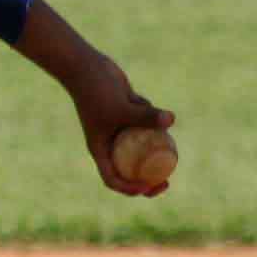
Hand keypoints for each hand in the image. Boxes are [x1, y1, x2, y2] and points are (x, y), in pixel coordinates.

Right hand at [13, 0, 174, 197]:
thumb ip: (146, 116)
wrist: (85, 67)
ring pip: (140, 145)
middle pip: (130, 170)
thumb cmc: (96, 91)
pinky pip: (143, 123)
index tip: (149, 187)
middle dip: (149, 179)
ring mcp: (118, 129)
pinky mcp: (125, 114)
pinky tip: (138, 99)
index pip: (113, 179)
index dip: (130, 189)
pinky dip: (148, 115)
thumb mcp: (122, 108)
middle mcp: (109, 143)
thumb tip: (172, 121)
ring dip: (153, 143)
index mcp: (101, 150)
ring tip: (162, 132)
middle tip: (167, 182)